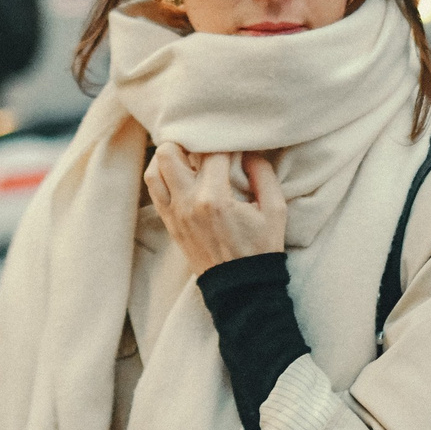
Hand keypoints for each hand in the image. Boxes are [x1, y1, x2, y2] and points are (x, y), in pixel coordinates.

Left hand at [144, 142, 285, 276]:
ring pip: (154, 169)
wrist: (240, 288)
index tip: (236, 142)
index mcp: (215, 199)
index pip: (213, 152)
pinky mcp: (169, 222)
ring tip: (190, 155)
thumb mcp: (275, 211)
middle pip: (170, 152)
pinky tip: (181, 173)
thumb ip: (264, 175)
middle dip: (189, 141)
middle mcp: (188, 203)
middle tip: (206, 144)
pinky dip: (163, 175)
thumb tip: (250, 152)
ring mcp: (174, 213)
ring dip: (171, 157)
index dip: (226, 141)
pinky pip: (155, 189)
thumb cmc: (260, 249)